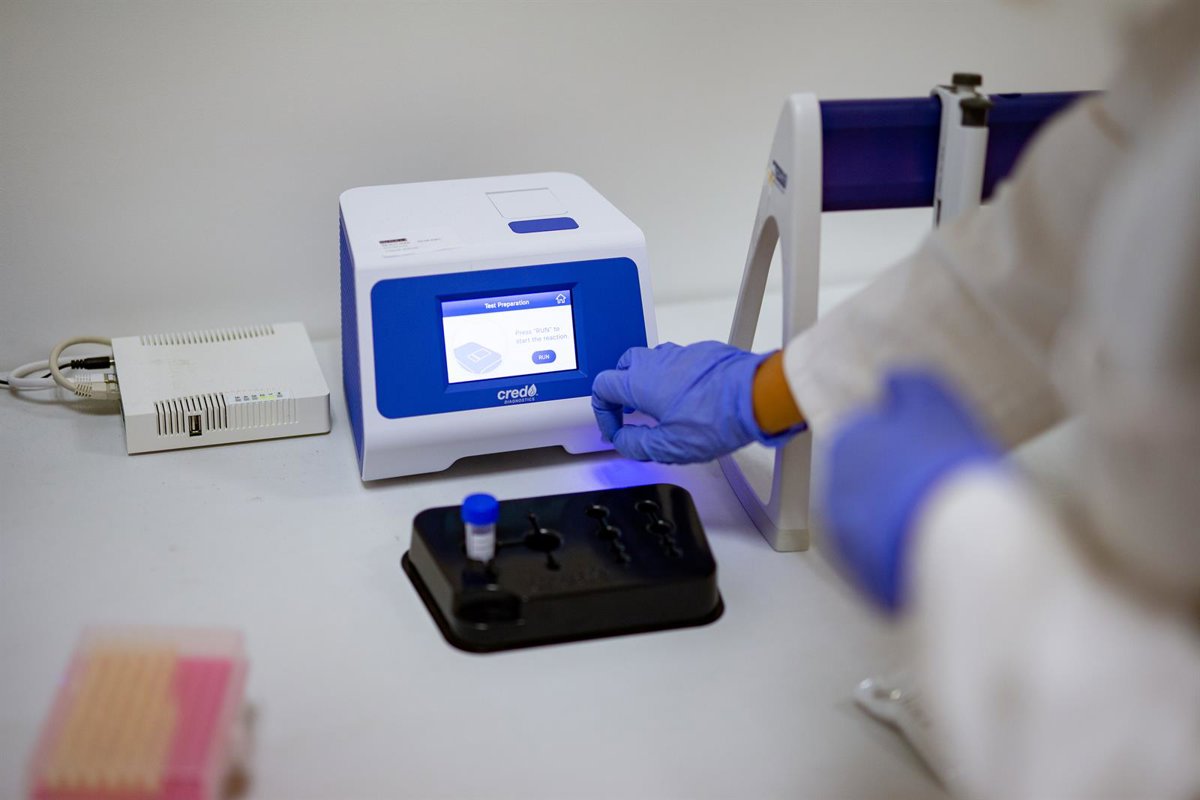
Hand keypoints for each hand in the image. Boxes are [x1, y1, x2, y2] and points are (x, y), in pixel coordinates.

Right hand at [591, 341, 792, 463]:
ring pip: (650, 361)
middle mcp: (656, 361)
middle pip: (622, 368)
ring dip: (645, 383)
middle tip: (628, 413)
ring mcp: (680, 353)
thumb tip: (624, 442)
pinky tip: (686, 400)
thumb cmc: (717, 417)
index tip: (616, 429)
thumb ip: (636, 445)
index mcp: (640, 382)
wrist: (756, 396)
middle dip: (620, 392)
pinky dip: (672, 378)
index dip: (603, 412)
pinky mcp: (702, 353)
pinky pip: (677, 362)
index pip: (602, 387)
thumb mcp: (668, 446)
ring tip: (657, 407)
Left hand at [823, 370, 1000, 610]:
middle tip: (940, 484)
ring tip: (945, 520)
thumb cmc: (948, 465)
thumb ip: (910, 387)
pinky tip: (940, 550)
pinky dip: (907, 555)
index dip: (901, 445)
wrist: (962, 539)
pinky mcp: (868, 581)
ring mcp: (848, 541)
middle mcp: (835, 493)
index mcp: (846, 445)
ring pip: (873, 524)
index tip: (930, 452)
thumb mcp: (936, 404)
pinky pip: (887, 561)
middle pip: (865, 482)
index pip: (864, 437)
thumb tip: (895, 381)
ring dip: (899, 521)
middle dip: (895, 483)